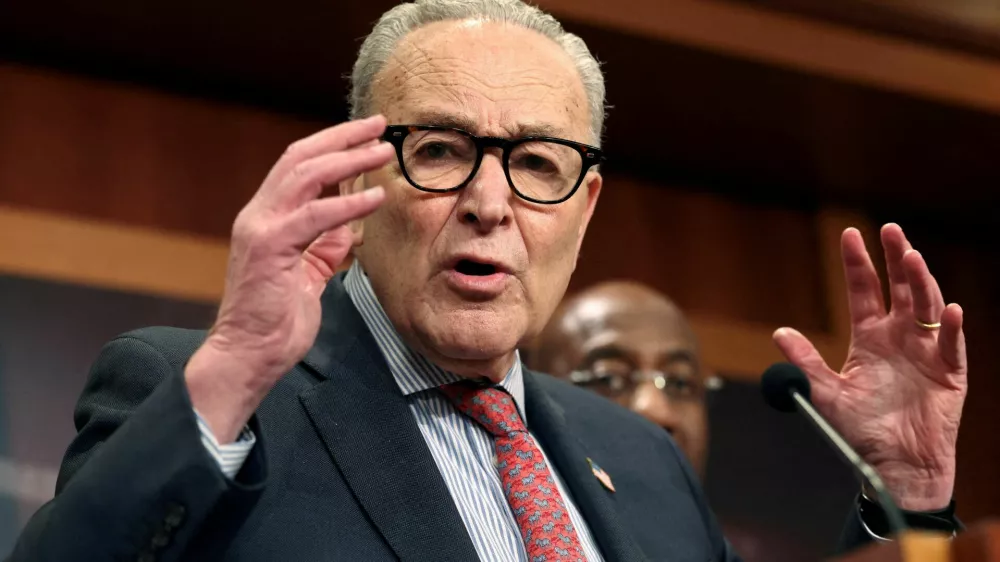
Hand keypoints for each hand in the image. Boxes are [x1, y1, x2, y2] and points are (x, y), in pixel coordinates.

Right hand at [185, 116, 393, 441]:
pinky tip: (375, 197)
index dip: (332, 145)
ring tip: (382, 151)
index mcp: (267, 219)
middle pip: (300, 158)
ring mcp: (261, 229)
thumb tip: (351, 226)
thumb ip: (325, 248)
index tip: (366, 134)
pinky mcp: (270, 249)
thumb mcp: (308, 276)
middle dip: (342, 137)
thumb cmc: (276, 322)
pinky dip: (347, 204)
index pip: (298, 166)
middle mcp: (259, 215)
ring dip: (348, 159)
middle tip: (378, 124)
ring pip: (305, 175)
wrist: (247, 356)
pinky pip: (315, 217)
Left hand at [774, 224, 966, 510]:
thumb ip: (805, 362)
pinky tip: (948, 310)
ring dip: (921, 282)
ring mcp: (926, 351)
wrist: (894, 464)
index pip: (864, 291)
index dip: (858, 264)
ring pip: (926, 306)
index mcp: (870, 337)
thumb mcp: (827, 393)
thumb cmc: (862, 430)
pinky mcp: (950, 372)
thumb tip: (779, 333)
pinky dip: (949, 327)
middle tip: (890, 230)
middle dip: (895, 258)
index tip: (848, 234)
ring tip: (912, 257)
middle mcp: (900, 337)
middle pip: (900, 288)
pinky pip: (951, 345)